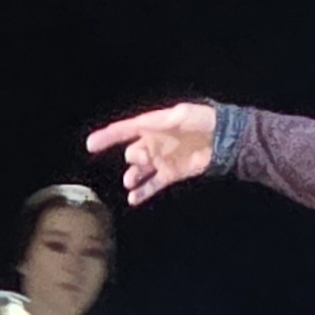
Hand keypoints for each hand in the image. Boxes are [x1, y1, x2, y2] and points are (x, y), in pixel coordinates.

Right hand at [88, 103, 220, 203]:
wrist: (224, 138)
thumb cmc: (203, 121)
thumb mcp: (182, 114)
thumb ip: (161, 122)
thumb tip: (141, 127)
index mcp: (152, 125)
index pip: (125, 130)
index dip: (107, 137)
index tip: (90, 144)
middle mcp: (153, 143)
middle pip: (133, 152)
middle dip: (135, 156)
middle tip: (143, 158)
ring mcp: (161, 160)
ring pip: (138, 171)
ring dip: (133, 177)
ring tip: (130, 182)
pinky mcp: (171, 174)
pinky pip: (152, 185)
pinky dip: (142, 193)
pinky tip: (133, 199)